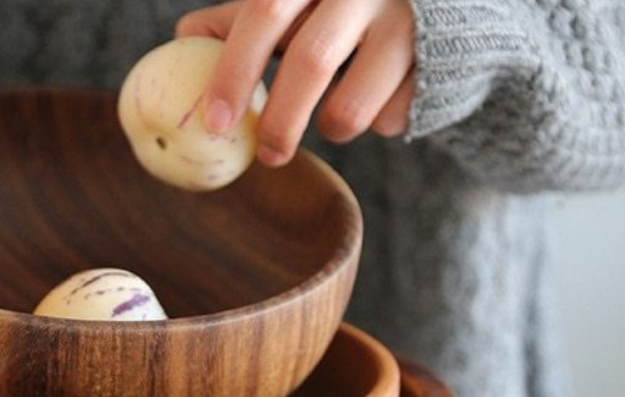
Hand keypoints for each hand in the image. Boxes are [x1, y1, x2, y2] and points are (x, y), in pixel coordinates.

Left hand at [176, 0, 414, 165]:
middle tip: (268, 155)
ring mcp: (407, 21)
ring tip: (332, 122)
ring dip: (333, 128)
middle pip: (310, 64)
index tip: (215, 122)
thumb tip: (184, 37)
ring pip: (352, 105)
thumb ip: (246, 16)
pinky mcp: (440, 59)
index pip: (263, 13)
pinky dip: (378, 120)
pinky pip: (391, 117)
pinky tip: (385, 96)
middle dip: (279, 122)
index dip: (233, 70)